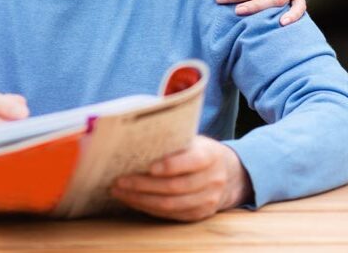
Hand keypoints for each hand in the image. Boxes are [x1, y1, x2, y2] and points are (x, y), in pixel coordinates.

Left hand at [111, 136, 250, 221]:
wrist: (229, 173)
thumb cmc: (198, 150)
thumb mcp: (192, 139)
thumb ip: (172, 138)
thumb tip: (138, 131)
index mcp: (211, 155)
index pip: (193, 161)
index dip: (171, 165)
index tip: (148, 166)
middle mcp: (213, 179)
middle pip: (176, 187)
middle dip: (144, 185)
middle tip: (119, 180)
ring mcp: (208, 200)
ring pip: (171, 205)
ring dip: (141, 200)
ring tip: (119, 192)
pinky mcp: (199, 214)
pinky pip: (171, 215)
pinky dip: (148, 208)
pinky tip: (131, 200)